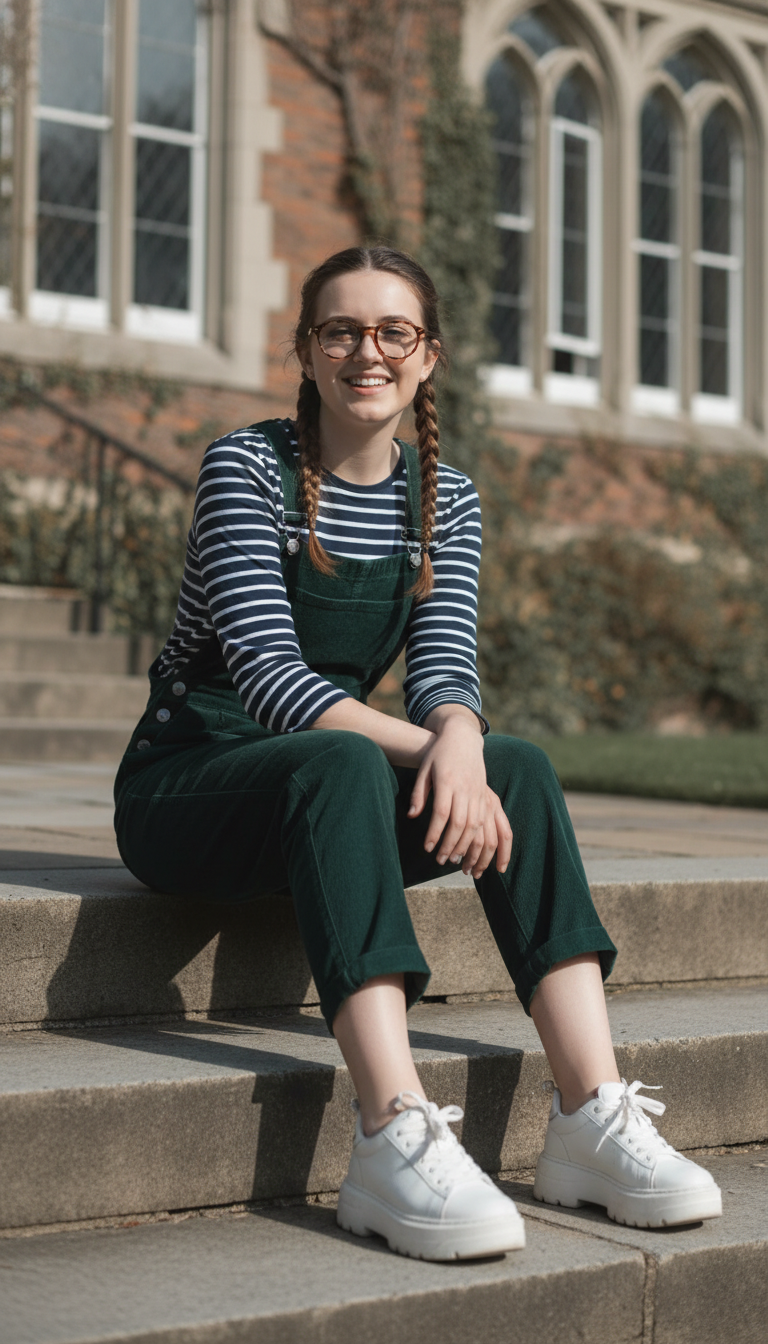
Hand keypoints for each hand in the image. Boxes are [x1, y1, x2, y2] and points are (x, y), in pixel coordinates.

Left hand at [408, 712, 511, 877]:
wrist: (462, 737)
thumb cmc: (438, 753)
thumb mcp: (424, 770)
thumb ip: (419, 794)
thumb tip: (411, 816)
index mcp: (447, 781)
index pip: (441, 813)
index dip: (435, 833)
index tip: (427, 848)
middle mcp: (464, 787)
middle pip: (460, 822)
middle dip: (450, 844)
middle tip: (440, 860)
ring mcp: (478, 791)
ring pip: (475, 824)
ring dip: (466, 844)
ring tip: (454, 859)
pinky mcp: (486, 794)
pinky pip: (486, 820)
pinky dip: (479, 836)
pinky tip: (471, 847)